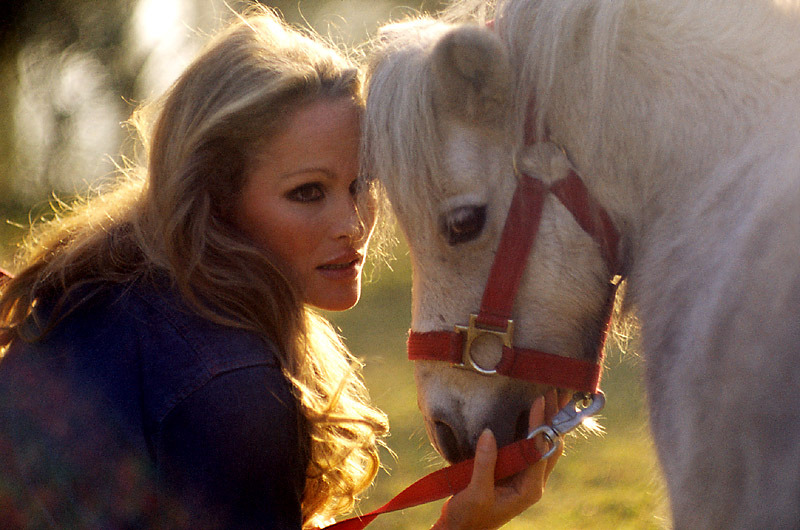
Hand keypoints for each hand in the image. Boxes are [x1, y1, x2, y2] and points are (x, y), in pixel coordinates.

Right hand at [431, 389, 569, 529]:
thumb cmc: (469, 517)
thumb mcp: (476, 492)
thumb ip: (485, 464)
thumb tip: (489, 433)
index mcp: (529, 488)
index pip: (539, 450)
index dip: (541, 424)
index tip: (540, 401)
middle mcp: (532, 481)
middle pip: (548, 444)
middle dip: (553, 419)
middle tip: (555, 392)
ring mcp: (524, 476)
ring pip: (541, 444)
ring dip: (545, 422)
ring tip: (550, 397)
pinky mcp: (513, 472)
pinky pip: (526, 447)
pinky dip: (529, 429)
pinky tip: (529, 413)